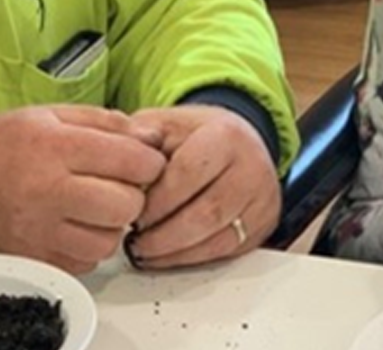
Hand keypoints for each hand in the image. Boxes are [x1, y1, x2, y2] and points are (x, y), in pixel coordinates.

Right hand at [0, 106, 166, 274]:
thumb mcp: (46, 116)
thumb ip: (104, 122)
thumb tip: (152, 137)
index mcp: (54, 147)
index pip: (133, 162)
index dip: (149, 163)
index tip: (143, 162)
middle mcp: (47, 192)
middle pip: (127, 206)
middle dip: (134, 196)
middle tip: (119, 186)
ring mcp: (38, 232)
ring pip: (109, 240)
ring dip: (111, 225)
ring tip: (93, 207)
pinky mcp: (32, 260)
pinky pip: (85, 263)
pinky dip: (88, 246)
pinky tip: (73, 226)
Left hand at [126, 105, 279, 268]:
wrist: (238, 142)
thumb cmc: (197, 135)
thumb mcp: (166, 123)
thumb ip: (141, 135)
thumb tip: (120, 150)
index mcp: (227, 137)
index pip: (188, 174)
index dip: (155, 200)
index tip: (131, 212)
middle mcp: (252, 169)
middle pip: (206, 214)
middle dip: (163, 234)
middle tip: (133, 240)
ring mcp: (261, 201)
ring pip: (217, 239)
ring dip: (174, 252)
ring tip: (143, 250)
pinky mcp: (262, 226)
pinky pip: (225, 251)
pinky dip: (191, 259)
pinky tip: (166, 255)